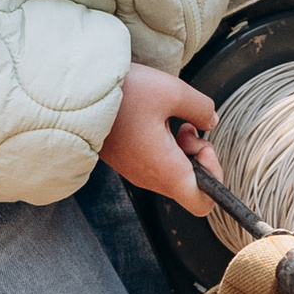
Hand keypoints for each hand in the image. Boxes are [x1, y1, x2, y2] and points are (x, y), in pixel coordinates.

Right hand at [99, 63, 215, 207]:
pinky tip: (157, 120)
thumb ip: (201, 108)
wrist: (78, 92)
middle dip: (198, 155)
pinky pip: (157, 163)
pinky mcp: (127, 161)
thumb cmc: (125, 94)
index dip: (215, 178)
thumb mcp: (173, 91)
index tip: (204, 147)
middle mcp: (150, 178)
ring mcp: (136, 171)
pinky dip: (166, 145)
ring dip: (182, 148)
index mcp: (165, 170)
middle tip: (186, 127)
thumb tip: (211, 121)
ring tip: (171, 120)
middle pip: (190, 185)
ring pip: (174, 172)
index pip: (202, 203)